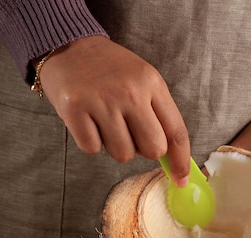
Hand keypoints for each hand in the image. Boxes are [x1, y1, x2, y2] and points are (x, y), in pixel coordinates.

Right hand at [37, 36, 190, 185]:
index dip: (181, 161)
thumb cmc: (111, 69)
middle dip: (144, 150)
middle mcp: (129, 92)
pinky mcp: (74, 110)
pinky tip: (89, 120)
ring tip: (107, 122)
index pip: (176, 132)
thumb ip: (160, 116)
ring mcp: (101, 101)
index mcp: (152, 84)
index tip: (181, 180)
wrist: (69, 45)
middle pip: (153, 149)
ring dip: (116, 146)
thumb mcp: (144, 81)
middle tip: (132, 133)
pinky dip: (92, 141)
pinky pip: (92, 148)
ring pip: (122, 154)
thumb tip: (173, 160)